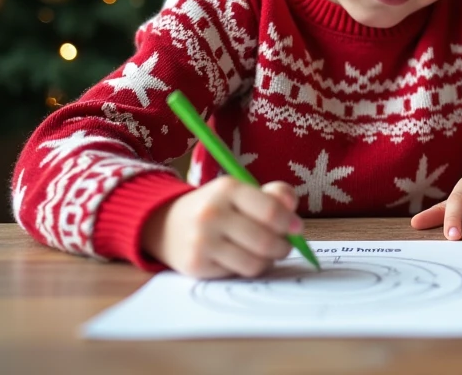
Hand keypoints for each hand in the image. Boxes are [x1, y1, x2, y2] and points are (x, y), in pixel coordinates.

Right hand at [141, 178, 302, 278]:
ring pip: (255, 263)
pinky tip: (240, 258)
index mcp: (228, 189)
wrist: (165, 224)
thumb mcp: (241, 191)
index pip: (271, 211)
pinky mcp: (196, 265)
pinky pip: (237, 274)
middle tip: (284, 246)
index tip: (297, 229)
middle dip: (283, 247)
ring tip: (266, 253)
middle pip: (266, 241)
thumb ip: (273, 195)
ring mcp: (202, 241)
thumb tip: (293, 211)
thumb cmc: (217, 207)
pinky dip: (246, 268)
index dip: (290, 223)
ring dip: (268, 261)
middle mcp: (212, 214)